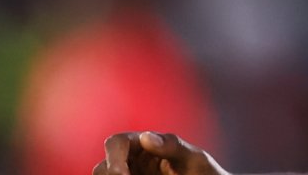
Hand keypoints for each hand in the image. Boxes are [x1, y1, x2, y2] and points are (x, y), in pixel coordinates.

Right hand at [93, 131, 228, 174]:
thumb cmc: (204, 171)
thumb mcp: (193, 158)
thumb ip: (172, 146)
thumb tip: (145, 136)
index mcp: (143, 144)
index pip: (116, 142)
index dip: (114, 157)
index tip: (124, 174)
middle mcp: (131, 161)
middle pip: (102, 167)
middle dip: (110, 174)